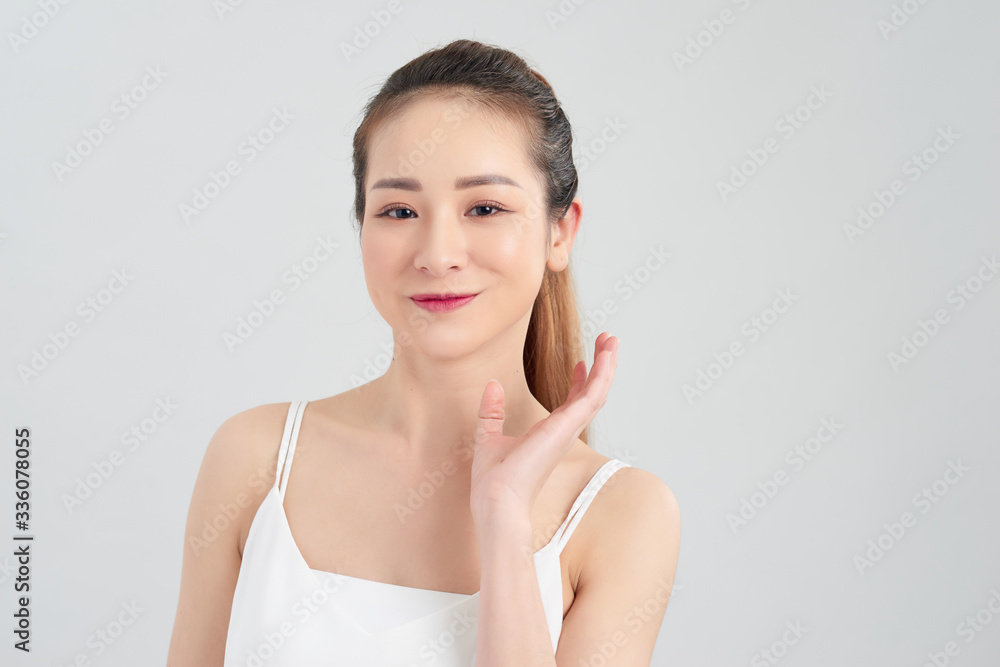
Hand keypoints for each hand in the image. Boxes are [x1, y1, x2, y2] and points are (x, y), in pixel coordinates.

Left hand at [469, 332, 619, 520]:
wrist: (496, 500)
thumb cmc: (494, 481)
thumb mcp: (488, 437)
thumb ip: (491, 412)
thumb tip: (491, 386)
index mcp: (548, 435)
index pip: (571, 404)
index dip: (579, 382)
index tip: (581, 362)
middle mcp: (563, 432)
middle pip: (591, 395)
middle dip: (601, 368)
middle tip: (608, 343)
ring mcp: (568, 430)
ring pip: (598, 393)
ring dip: (607, 366)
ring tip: (612, 340)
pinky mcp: (567, 427)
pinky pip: (593, 396)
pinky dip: (602, 375)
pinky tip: (604, 355)